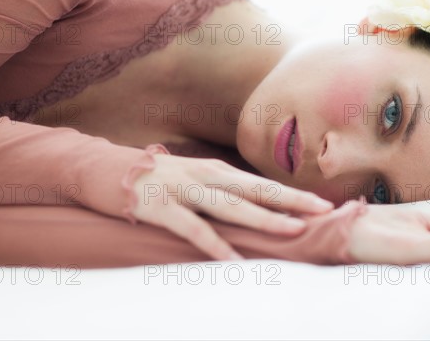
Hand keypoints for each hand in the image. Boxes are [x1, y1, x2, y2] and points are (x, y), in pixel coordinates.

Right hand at [132, 154, 333, 259]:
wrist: (106, 169)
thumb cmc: (158, 178)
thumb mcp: (194, 178)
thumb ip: (221, 191)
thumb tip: (252, 208)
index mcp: (216, 170)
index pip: (262, 184)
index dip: (293, 194)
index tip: (323, 203)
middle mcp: (205, 176)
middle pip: (255, 191)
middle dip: (291, 201)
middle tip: (323, 210)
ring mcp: (184, 190)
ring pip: (231, 207)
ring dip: (264, 219)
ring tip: (293, 231)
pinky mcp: (161, 208)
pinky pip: (193, 230)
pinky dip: (215, 246)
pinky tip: (232, 261)